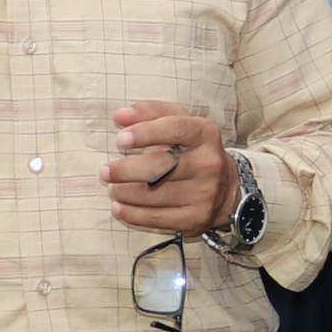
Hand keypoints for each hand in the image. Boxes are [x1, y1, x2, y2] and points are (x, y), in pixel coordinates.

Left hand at [107, 103, 226, 233]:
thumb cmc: (193, 150)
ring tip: (112, 189)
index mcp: (204, 133)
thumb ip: (150, 113)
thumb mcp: (180, 123)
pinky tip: (119, 207)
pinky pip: (157, 218)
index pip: (174, 129)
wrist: (226, 189)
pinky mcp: (196, 218)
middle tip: (105, 172)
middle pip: (160, 167)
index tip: (120, 139)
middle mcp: (208, 163)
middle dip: (125, 170)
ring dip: (124, 193)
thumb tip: (119, 116)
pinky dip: (132, 214)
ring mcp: (204, 193)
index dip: (145, 133)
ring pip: (154, 195)